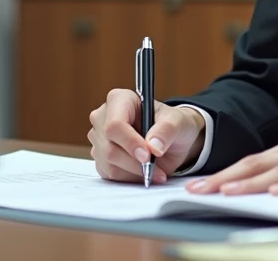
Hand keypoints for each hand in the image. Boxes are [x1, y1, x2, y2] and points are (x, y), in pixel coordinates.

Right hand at [88, 88, 205, 183]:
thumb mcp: (177, 122)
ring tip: (156, 171)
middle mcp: (103, 117)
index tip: (147, 156)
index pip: (115, 124)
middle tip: (157, 169)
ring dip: (134, 172)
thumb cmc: (172, 125)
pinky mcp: (100, 158)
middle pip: (109, 147)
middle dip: (134, 162)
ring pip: (109, 164)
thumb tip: (154, 146)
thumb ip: (167, 130)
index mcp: (119, 99)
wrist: (171, 141)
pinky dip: (129, 178)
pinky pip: (109, 174)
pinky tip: (144, 172)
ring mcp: (99, 139)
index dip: (130, 142)